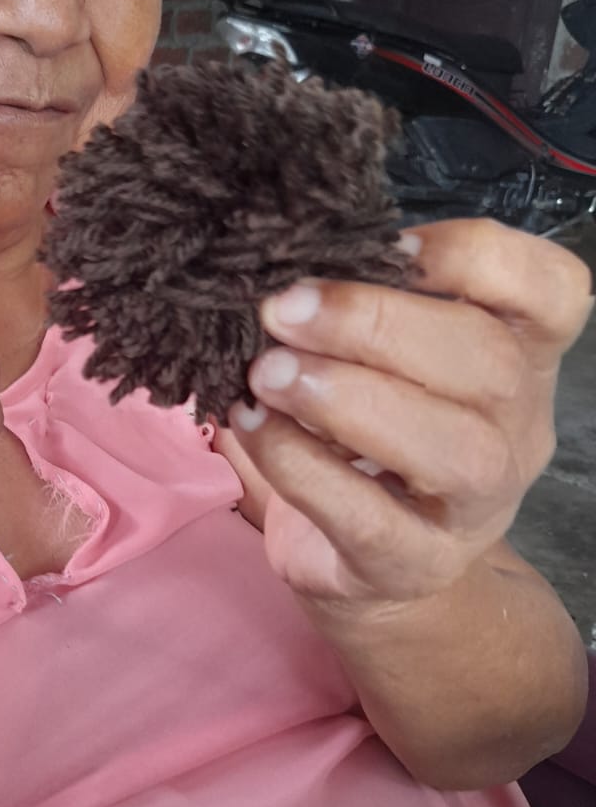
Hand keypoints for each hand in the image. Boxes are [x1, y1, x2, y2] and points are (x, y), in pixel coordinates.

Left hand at [224, 220, 591, 606]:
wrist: (370, 566)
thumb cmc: (368, 435)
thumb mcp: (378, 362)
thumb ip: (358, 311)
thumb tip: (282, 261)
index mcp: (521, 355)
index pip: (554, 292)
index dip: (477, 255)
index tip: (387, 241)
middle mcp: (518, 428)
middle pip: (490, 363)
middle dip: (377, 324)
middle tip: (283, 309)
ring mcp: (477, 506)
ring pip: (452, 449)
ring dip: (347, 398)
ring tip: (267, 373)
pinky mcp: (415, 563)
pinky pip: (368, 516)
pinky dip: (300, 464)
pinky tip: (252, 424)